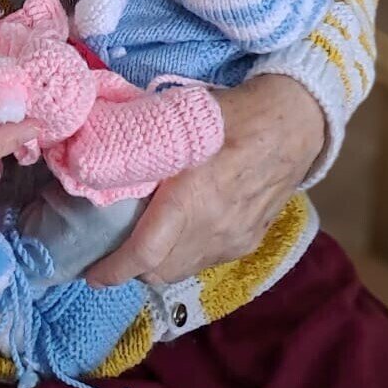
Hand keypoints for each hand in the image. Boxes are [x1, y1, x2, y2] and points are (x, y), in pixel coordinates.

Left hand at [86, 74, 324, 286]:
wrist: (295, 124)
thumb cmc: (234, 114)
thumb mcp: (183, 118)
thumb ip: (144, 141)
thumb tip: (96, 148)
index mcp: (193, 197)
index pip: (146, 253)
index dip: (114, 269)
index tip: (92, 273)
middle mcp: (214, 228)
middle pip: (160, 271)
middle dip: (131, 268)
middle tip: (112, 248)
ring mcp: (234, 240)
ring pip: (183, 270)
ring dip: (159, 263)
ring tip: (142, 240)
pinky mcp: (248, 242)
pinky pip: (205, 260)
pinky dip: (185, 254)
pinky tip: (180, 230)